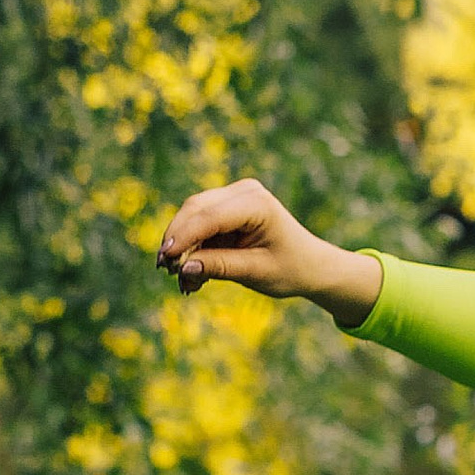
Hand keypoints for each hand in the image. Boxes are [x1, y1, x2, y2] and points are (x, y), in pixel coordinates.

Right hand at [154, 178, 380, 322]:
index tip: (166, 260)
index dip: (185, 237)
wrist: (309, 265)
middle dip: (177, 240)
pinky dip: (192, 248)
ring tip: (182, 282)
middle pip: (195, 210)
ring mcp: (234, 197)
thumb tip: (184, 268)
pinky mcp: (226, 209)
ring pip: (192, 216)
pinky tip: (192, 276)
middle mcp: (244, 192)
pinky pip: (199, 225)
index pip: (211, 217)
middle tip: (165, 271)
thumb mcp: (256, 272)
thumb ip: (220, 267)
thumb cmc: (290, 268)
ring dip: (182, 247)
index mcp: (258, 203)